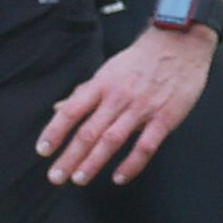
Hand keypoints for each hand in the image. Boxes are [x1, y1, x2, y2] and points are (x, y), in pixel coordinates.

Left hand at [36, 25, 215, 186]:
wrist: (179, 44)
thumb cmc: (142, 58)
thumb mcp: (108, 70)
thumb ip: (84, 93)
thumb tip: (58, 109)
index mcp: (102, 84)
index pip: (72, 110)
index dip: (55, 131)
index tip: (43, 150)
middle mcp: (118, 97)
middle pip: (88, 131)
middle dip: (69, 156)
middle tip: (56, 176)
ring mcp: (142, 108)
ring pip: (112, 140)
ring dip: (93, 162)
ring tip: (79, 178)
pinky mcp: (164, 118)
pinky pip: (145, 146)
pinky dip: (131, 164)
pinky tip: (118, 177)